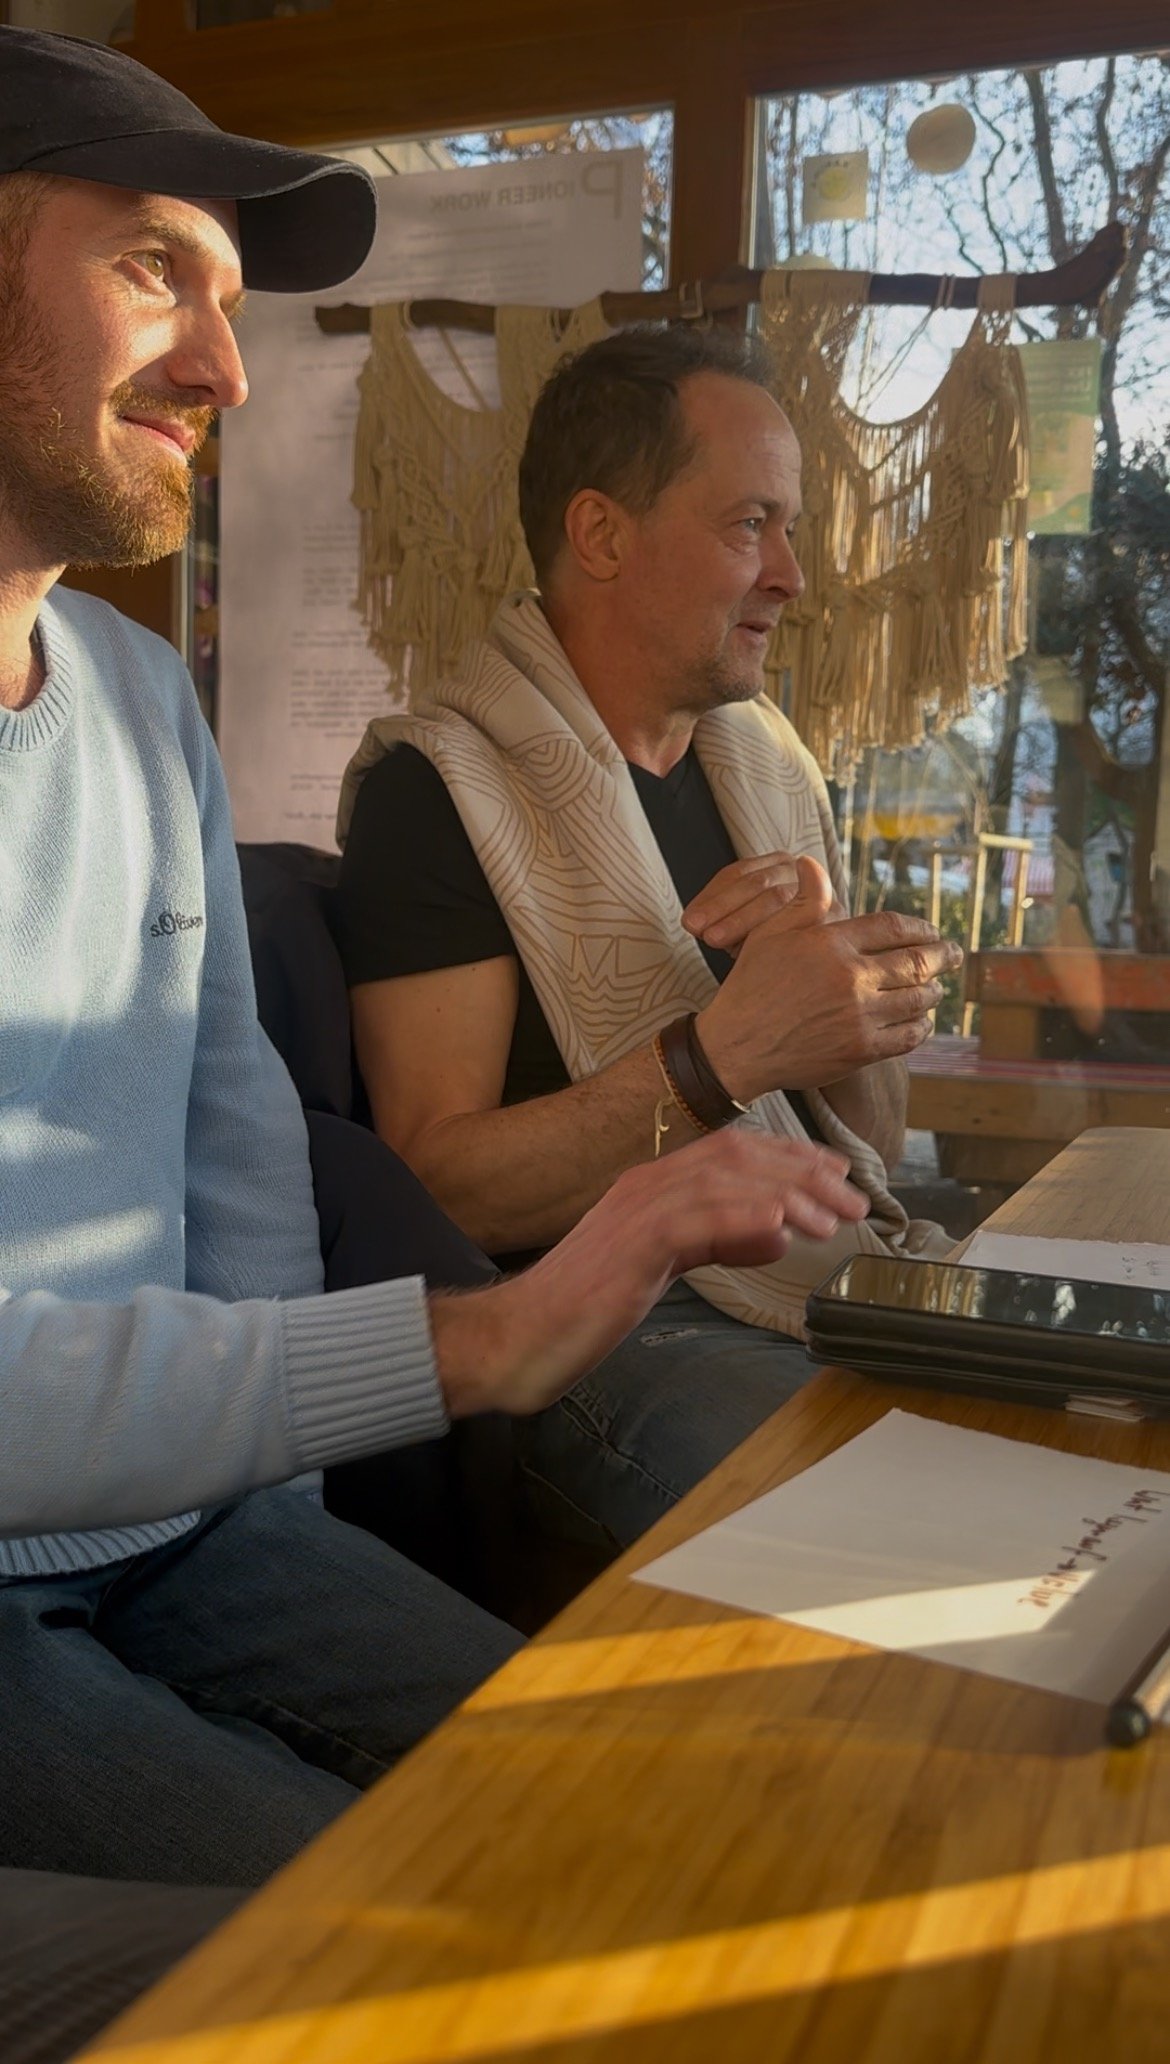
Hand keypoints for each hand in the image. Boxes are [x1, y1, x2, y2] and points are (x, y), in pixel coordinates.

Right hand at [429, 1129, 866, 1417]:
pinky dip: (741, 1221)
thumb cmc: (584, 1307)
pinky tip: (780, 1230)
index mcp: (649, 1187)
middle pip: (736, 1157)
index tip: (836, 1175)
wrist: (519, 1336)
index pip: (731, 1153)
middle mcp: (644, 1186)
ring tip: (830, 1219)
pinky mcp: (629, 1249)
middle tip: (852, 1198)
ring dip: (785, 1196)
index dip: (790, 1158)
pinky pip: (693, 1222)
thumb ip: (712, 1243)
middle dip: (802, 1173)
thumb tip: (772, 1234)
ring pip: (722, 1183)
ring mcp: (634, 1213)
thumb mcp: (661, 1266)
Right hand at [695, 855, 962, 1101]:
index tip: (932, 931)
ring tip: (937, 989)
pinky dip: (921, 1027)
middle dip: (942, 957)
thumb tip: (812, 862)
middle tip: (955, 954)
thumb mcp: (770, 933)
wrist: (737, 1047)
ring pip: (916, 1000)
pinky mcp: (860, 1050)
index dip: (920, 928)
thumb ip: (802, 900)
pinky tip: (922, 1021)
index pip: (893, 928)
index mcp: (833, 944)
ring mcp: (859, 1016)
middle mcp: (852, 978)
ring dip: (933, 992)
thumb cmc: (751, 986)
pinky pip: (907, 1036)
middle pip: (916, 962)